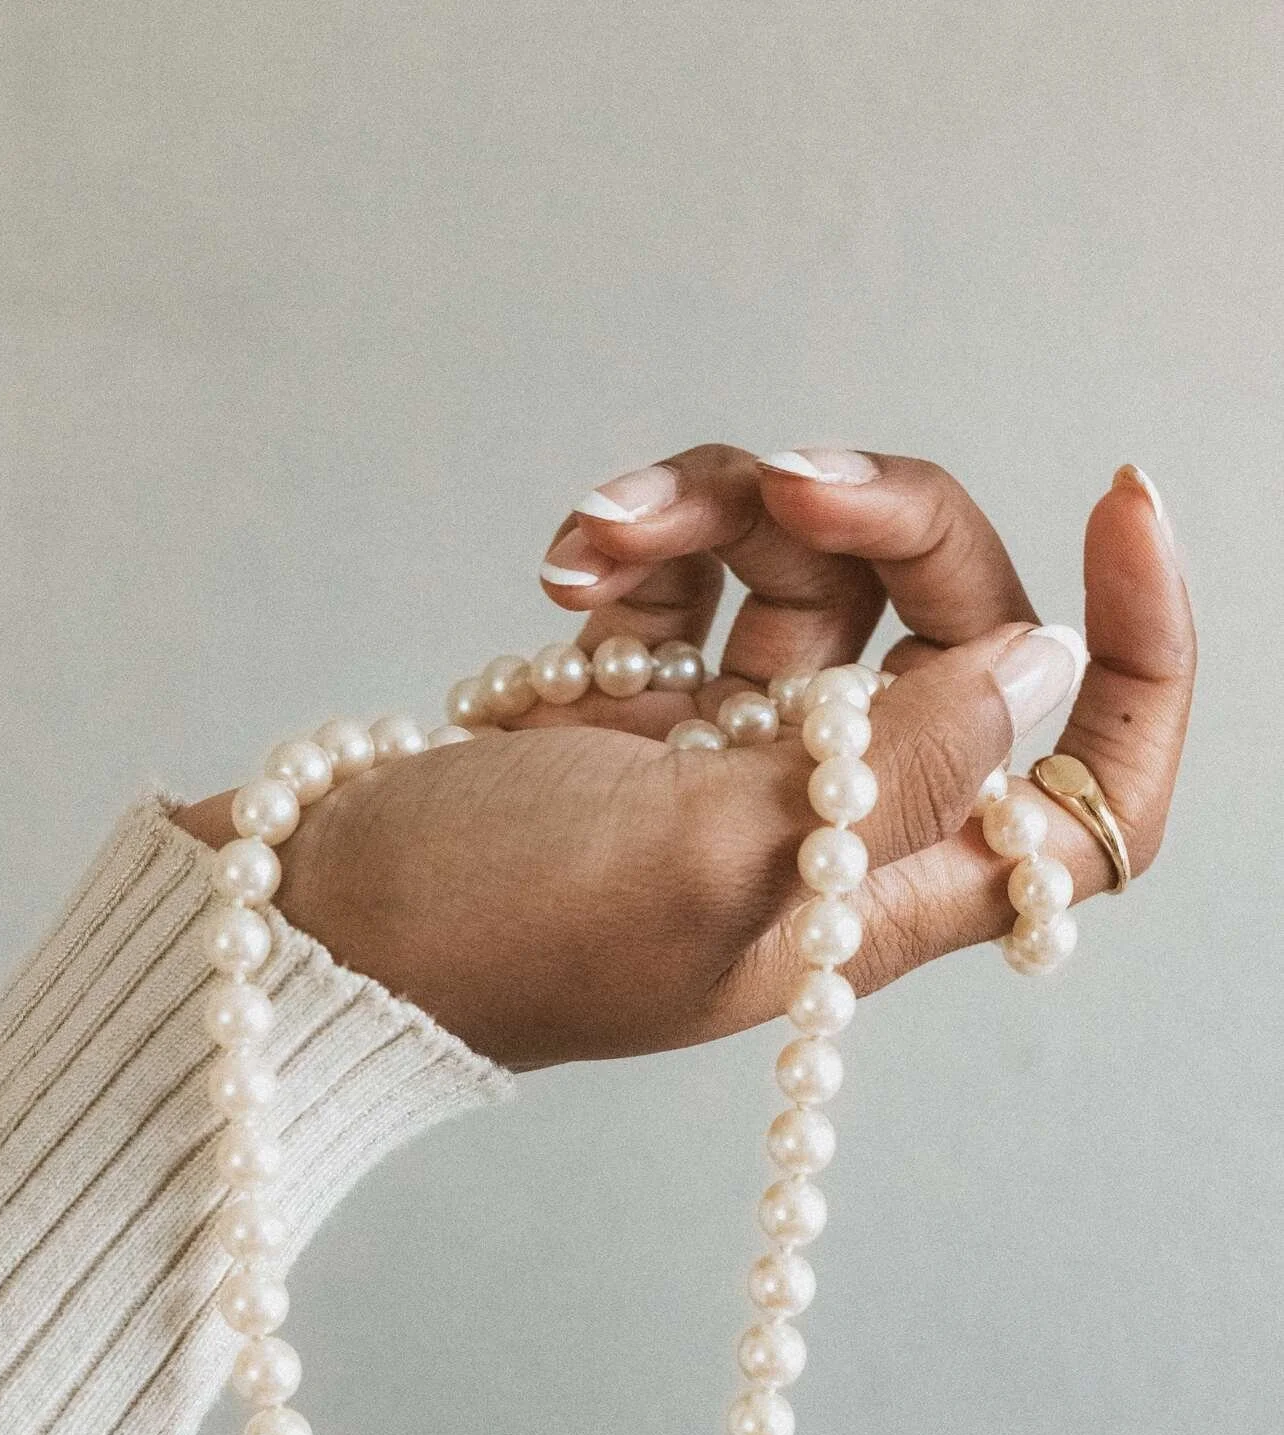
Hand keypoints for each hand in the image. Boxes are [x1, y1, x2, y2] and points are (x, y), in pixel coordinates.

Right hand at [174, 445, 1193, 1070]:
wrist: (310, 928)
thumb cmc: (487, 935)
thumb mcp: (698, 861)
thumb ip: (885, 770)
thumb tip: (1039, 668)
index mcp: (876, 891)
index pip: (1091, 800)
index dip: (1142, 661)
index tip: (1118, 507)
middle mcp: (828, 819)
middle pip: (951, 622)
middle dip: (874, 518)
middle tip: (778, 481)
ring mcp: (736, 753)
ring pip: (813, 570)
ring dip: (719, 512)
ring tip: (599, 531)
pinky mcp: (647, 700)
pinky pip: (704, 576)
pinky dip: (647, 544)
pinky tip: (566, 557)